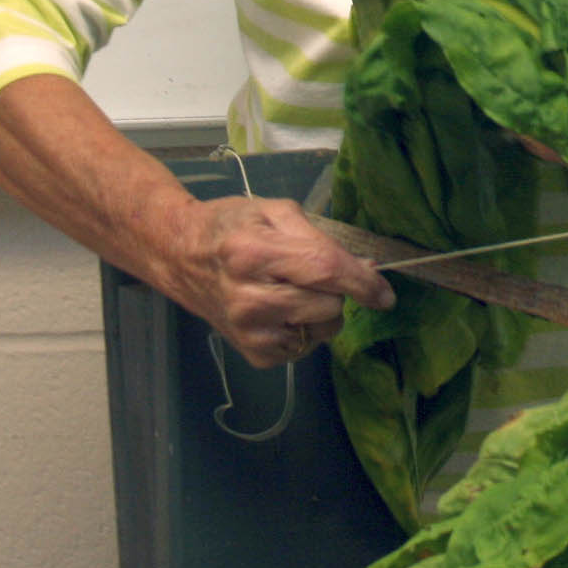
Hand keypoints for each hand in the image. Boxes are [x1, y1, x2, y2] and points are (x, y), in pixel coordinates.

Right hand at [178, 193, 395, 367]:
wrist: (181, 256)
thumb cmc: (232, 227)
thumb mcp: (275, 213)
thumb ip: (322, 238)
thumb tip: (366, 268)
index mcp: (255, 254)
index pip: (324, 271)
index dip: (362, 282)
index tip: (386, 295)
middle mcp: (249, 300)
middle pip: (328, 305)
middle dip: (335, 290)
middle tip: (312, 273)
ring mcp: (249, 332)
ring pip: (322, 329)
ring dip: (322, 311)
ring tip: (295, 290)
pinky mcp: (253, 354)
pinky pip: (305, 346)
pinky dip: (305, 328)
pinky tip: (283, 309)